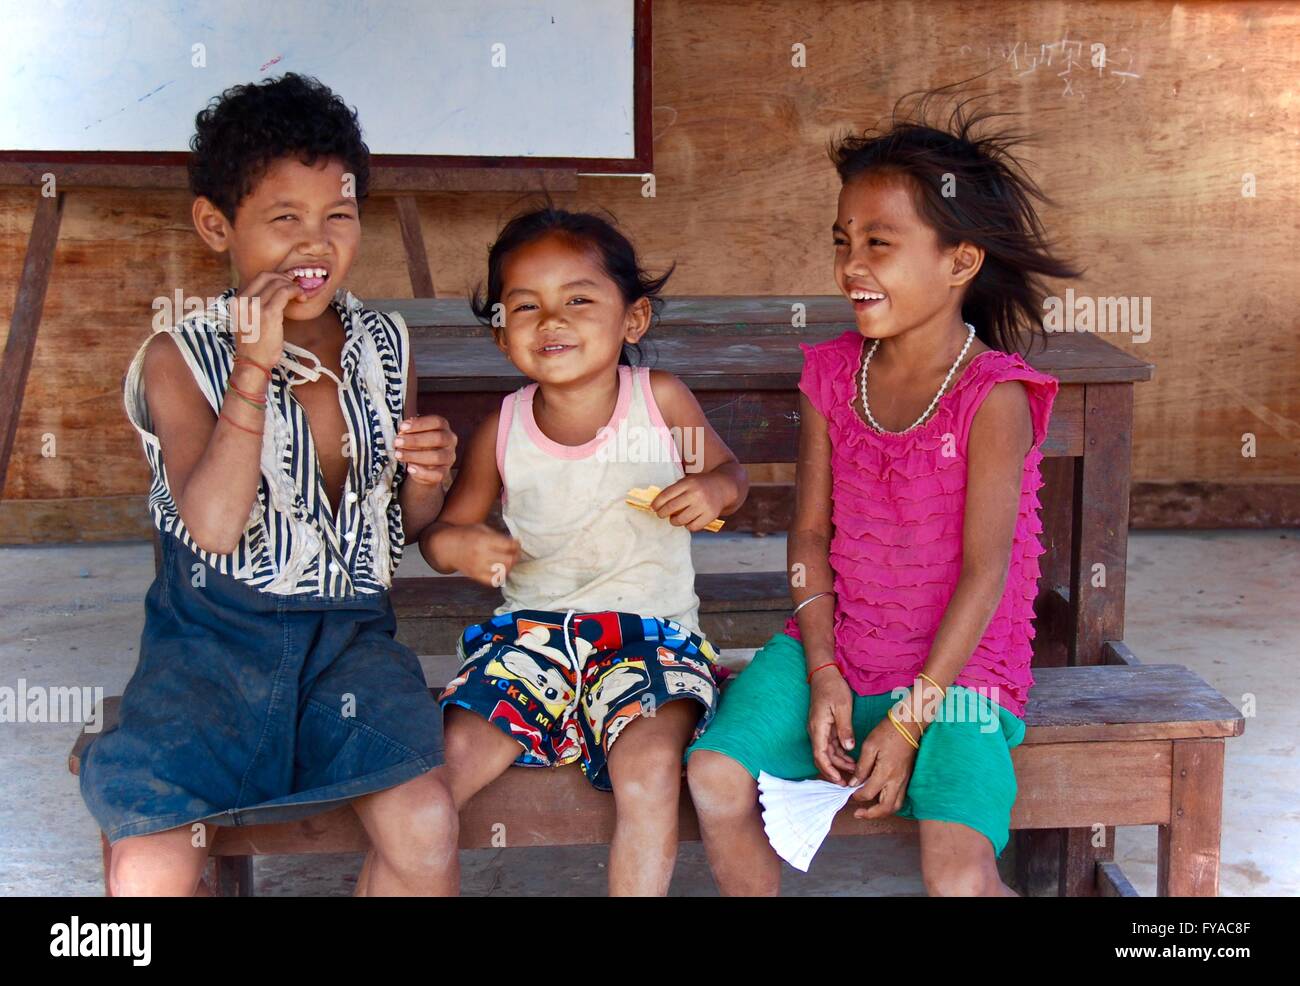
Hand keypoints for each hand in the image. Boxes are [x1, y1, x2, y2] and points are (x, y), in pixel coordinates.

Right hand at [231, 271, 304, 367]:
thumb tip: (273, 293)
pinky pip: (285, 292)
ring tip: (300, 295)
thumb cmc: (253, 345)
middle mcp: (243, 300)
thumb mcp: (247, 320)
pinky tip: (301, 298)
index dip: (276, 277)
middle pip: (268, 276)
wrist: (252, 362)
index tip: (287, 283)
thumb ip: (254, 305)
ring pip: (278, 283)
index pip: (258, 278)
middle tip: (295, 288)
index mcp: (237, 301)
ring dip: (293, 286)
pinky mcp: (268, 313)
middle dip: (285, 278)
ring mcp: (255, 306)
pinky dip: (295, 291)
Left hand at [395, 414, 456, 485]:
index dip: (420, 423)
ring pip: (437, 456)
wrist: (423, 466)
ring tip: (399, 455)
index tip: (402, 427)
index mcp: (443, 427)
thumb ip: (409, 432)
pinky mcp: (445, 472)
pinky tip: (410, 468)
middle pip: (438, 438)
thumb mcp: (414, 435)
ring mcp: (449, 457)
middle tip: (397, 442)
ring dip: (415, 456)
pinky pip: (437, 474)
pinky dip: (422, 472)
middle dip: (415, 440)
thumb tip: (402, 432)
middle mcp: (450, 441)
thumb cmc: (418, 445)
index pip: (437, 422)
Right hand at [438, 523, 520, 587]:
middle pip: (508, 560)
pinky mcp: (475, 576)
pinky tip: (500, 569)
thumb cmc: (467, 535)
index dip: (516, 544)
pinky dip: (500, 576)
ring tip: (508, 560)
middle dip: (515, 556)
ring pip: (503, 572)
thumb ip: (498, 536)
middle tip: (515, 553)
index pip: (508, 545)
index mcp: (483, 540)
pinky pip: (494, 581)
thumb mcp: (481, 528)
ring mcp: (478, 567)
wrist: (448, 547)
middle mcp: (481, 555)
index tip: (516, 543)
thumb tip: (514, 543)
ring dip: (509, 566)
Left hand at [652, 473, 730, 531]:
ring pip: (680, 520)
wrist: (723, 486)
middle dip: (662, 513)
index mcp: (688, 483)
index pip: (666, 495)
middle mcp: (695, 494)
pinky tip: (687, 521)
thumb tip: (656, 505)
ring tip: (674, 519)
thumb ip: (674, 490)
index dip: (657, 503)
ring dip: (674, 521)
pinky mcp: (710, 515)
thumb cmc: (700, 485)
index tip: (653, 508)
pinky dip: (687, 526)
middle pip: (671, 508)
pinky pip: (692, 527)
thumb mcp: (688, 482)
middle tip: (661, 514)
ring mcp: (703, 505)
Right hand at [806, 666, 856, 784]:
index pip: (820, 755)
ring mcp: (820, 729)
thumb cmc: (833, 688)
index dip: (829, 770)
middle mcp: (816, 731)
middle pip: (823, 757)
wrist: (824, 674)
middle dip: (835, 770)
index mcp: (818, 728)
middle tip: (850, 781)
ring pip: (827, 752)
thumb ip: (845, 729)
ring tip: (855, 770)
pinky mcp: (824, 726)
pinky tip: (851, 757)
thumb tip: (848, 748)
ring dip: (839, 762)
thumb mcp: (842, 707)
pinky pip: (831, 744)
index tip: (839, 781)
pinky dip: (840, 753)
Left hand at [848, 713, 917, 819]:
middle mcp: (897, 781)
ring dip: (882, 811)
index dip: (856, 796)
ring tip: (869, 810)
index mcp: (885, 773)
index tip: (848, 791)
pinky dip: (889, 803)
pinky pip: (900, 798)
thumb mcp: (869, 746)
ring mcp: (904, 780)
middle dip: (870, 815)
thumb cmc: (887, 732)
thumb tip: (854, 783)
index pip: (868, 793)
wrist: (909, 724)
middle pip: (885, 808)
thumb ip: (861, 767)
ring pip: (895, 806)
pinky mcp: (907, 778)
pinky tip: (880, 798)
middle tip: (858, 813)